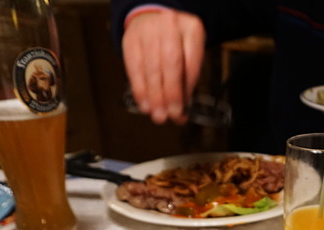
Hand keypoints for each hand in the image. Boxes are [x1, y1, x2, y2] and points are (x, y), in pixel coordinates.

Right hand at [121, 9, 205, 124]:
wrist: (152, 19)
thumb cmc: (176, 44)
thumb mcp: (189, 55)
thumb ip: (187, 80)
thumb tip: (180, 113)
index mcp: (192, 29)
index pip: (191, 63)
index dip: (185, 89)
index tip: (181, 111)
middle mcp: (170, 25)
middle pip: (170, 63)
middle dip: (169, 93)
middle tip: (168, 115)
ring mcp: (148, 30)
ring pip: (151, 67)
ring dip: (153, 95)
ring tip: (156, 114)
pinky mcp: (130, 39)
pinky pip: (134, 67)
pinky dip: (139, 88)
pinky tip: (144, 104)